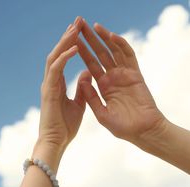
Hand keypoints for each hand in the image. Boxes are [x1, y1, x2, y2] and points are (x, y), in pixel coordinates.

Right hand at [37, 17, 91, 151]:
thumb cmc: (66, 126)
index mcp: (57, 85)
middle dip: (67, 38)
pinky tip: (74, 47)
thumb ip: (82, 88)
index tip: (79, 33)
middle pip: (58, 54)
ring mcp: (48, 86)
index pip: (63, 60)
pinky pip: (56, 70)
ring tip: (75, 28)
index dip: (70, 46)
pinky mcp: (49, 92)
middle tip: (76, 22)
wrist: (56, 142)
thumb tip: (88, 73)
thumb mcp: (79, 104)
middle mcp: (51, 82)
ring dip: (65, 42)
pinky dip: (64, 57)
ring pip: (54, 57)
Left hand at [78, 20, 165, 143]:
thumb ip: (92, 97)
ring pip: (112, 51)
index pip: (90, 65)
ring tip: (93, 25)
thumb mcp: (102, 113)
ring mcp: (124, 75)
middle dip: (89, 40)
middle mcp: (112, 78)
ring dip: (103, 38)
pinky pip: (129, 56)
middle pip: (99, 54)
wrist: (142, 133)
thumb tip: (81, 78)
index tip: (71, 41)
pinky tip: (111, 36)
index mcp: (103, 87)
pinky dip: (121, 45)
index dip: (81, 52)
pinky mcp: (136, 75)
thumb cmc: (123, 127)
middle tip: (79, 25)